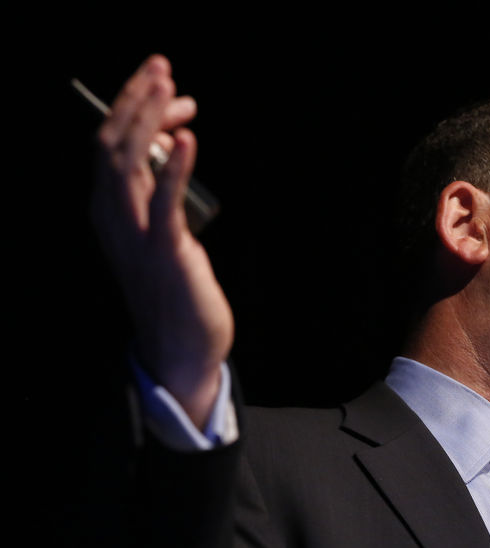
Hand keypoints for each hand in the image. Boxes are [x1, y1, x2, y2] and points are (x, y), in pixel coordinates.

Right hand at [92, 55, 232, 427]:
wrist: (181, 347)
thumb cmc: (176, 286)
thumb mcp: (163, 230)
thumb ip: (161, 189)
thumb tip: (173, 143)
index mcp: (110, 212)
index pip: (110, 146)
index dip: (132, 108)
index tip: (163, 84)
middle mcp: (113, 219)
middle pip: (112, 145)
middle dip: (135, 100)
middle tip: (161, 66)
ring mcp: (136, 236)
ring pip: (129, 165)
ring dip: (149, 121)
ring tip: (169, 87)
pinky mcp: (165, 253)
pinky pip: (164, 203)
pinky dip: (176, 168)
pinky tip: (189, 139)